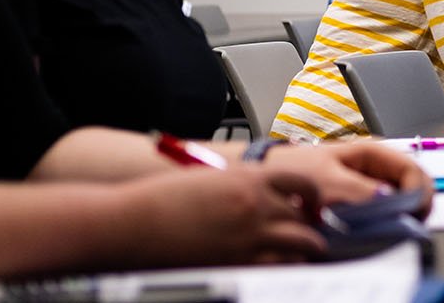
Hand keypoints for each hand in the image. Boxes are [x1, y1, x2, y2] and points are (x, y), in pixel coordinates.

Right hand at [119, 167, 325, 265]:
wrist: (131, 223)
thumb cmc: (161, 200)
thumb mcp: (210, 180)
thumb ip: (243, 186)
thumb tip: (265, 197)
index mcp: (249, 177)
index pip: (302, 182)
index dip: (312, 195)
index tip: (311, 204)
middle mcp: (256, 203)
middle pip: (305, 215)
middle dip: (308, 224)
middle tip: (307, 232)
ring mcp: (251, 233)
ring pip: (302, 241)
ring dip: (305, 246)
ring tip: (303, 252)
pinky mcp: (239, 260)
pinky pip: (282, 265)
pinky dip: (287, 265)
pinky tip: (283, 266)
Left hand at [264, 143, 433, 216]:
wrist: (266, 178)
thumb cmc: (293, 171)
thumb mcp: (327, 180)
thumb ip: (360, 191)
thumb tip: (389, 203)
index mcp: (374, 153)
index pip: (414, 171)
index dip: (418, 193)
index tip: (411, 214)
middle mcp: (377, 169)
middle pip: (412, 189)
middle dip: (409, 208)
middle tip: (398, 226)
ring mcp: (370, 187)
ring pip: (399, 204)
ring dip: (393, 219)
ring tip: (377, 229)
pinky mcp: (361, 204)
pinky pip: (382, 215)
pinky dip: (380, 225)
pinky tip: (367, 230)